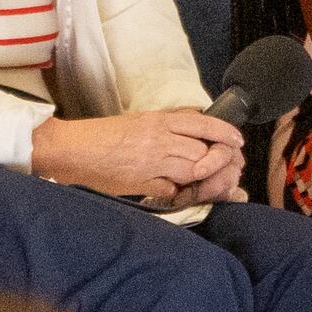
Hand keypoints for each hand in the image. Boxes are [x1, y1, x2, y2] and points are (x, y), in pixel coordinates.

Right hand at [34, 108, 246, 209]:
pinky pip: (174, 189)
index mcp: (159, 120)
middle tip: (227, 168)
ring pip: (194, 170)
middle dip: (219, 161)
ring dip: (206, 178)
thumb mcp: (139, 121)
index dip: (225, 133)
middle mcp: (160, 139)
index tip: (238, 141)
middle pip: (204, 150)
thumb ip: (167, 126)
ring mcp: (153, 162)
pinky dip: (181, 191)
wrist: (73, 150)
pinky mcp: (144, 183)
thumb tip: (193, 130)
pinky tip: (179, 191)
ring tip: (208, 181)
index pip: (203, 123)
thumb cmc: (103, 136)